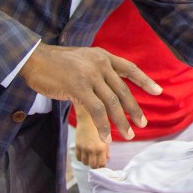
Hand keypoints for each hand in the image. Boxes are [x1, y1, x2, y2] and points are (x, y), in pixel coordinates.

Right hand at [19, 43, 161, 142]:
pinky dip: (103, 125)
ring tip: (128, 135)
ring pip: (112, 102)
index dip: (145, 80)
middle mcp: (100, 63)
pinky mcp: (78, 86)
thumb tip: (110, 90)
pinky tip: (106, 136)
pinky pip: (96, 110)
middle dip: (134, 109)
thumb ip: (97, 71)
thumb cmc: (56, 64)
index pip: (130, 68)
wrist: (34, 59)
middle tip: (142, 124)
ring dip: (121, 121)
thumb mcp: (83, 61)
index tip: (158, 91)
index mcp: (103, 56)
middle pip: (123, 90)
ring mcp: (90, 74)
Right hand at [74, 106, 109, 168]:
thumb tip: (108, 159)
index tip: (102, 164)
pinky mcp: (77, 146)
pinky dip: (81, 158)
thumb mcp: (106, 138)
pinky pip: (78, 158)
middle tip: (96, 162)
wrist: (88, 118)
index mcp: (101, 148)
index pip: (102, 164)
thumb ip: (106, 150)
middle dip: (95, 165)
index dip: (102, 166)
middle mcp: (92, 149)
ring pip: (85, 163)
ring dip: (88, 162)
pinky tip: (84, 154)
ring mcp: (84, 148)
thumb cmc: (99, 127)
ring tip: (90, 157)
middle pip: (93, 165)